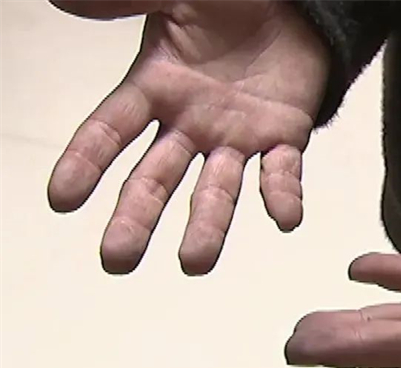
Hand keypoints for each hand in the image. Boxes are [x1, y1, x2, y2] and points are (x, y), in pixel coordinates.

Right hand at [47, 0, 329, 273]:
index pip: (111, 132)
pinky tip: (285, 219)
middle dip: (137, 217)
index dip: (86, 162)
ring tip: (195, 263)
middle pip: (157, 179)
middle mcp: (193, 124)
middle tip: (117, 260)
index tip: (62, 199)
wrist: (294, 6)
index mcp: (157, 88)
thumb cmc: (230, 3)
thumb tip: (60, 3)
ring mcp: (238, 137)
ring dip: (208, 226)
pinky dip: (283, 196)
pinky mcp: (285, 137)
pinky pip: (284, 173)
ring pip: (217, 191)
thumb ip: (127, 2)